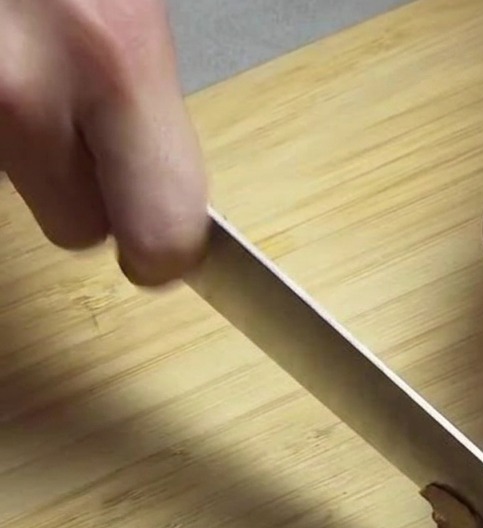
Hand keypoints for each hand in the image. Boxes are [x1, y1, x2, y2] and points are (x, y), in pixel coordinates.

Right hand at [0, 0, 206, 284]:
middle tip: (88, 133)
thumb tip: (158, 170)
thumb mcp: (135, 0)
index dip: (163, 245)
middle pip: (75, 227)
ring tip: (27, 54)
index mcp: (114, 56)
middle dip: (87, 195)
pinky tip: (4, 47)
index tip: (161, 243)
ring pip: (14, 178)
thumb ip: (146, 86)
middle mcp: (23, 85)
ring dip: (28, 144)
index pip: (161, 233)